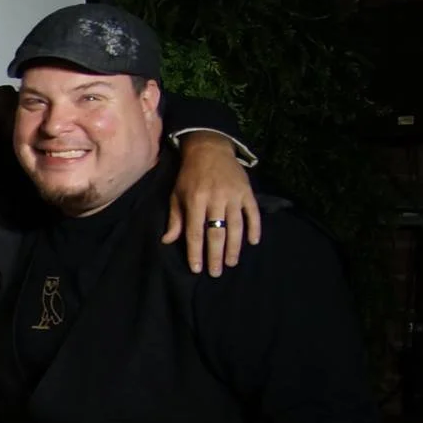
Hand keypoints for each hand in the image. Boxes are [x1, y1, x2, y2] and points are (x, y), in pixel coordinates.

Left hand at [164, 133, 260, 275]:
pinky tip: (253, 242)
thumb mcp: (177, 195)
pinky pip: (253, 213)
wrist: (210, 149)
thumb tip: (167, 241)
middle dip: (216, 255)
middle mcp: (215, 199)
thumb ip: (175, 219)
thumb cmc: (189, 176)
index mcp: (195, 200)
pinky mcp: (247, 191)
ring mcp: (233, 195)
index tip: (197, 269)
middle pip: (216, 233)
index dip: (196, 252)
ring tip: (231, 263)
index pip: (195, 232)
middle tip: (216, 273)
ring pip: (236, 226)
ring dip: (234, 247)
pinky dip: (254, 228)